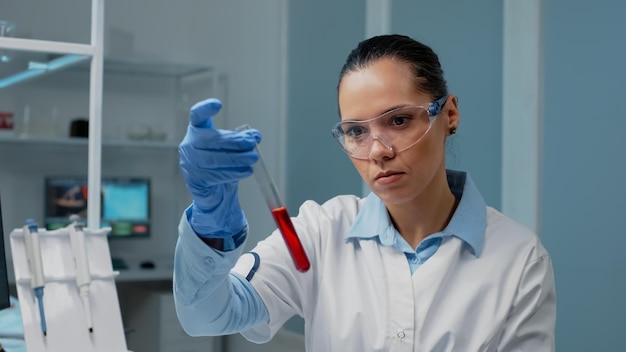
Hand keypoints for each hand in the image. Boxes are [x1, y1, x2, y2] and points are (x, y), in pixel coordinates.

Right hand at [179, 98, 260, 236]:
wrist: (214, 191)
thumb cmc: (222, 164)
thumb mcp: (232, 148)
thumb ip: (242, 140)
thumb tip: (255, 136)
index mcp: (197, 131)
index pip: (197, 116)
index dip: (205, 109)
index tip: (218, 104)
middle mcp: (189, 145)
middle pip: (211, 139)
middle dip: (234, 141)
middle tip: (252, 142)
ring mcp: (189, 164)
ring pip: (215, 159)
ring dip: (238, 158)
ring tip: (253, 158)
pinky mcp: (195, 180)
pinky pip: (217, 175)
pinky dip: (235, 172)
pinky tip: (247, 171)